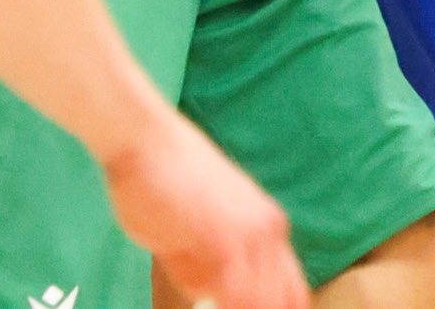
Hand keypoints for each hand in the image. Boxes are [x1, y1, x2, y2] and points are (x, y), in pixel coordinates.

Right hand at [98, 104, 307, 308]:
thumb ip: (206, 272)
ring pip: (263, 303)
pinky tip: (199, 306)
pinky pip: (239, 299)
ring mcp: (253, 236)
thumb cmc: (159, 186)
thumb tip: (209, 299)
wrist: (144, 143)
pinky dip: (225, 308)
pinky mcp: (227, 242)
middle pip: (285, 301)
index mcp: (269, 226)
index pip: (290, 291)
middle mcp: (271, 230)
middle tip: (213, 306)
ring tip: (202, 301)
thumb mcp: (190, 238)